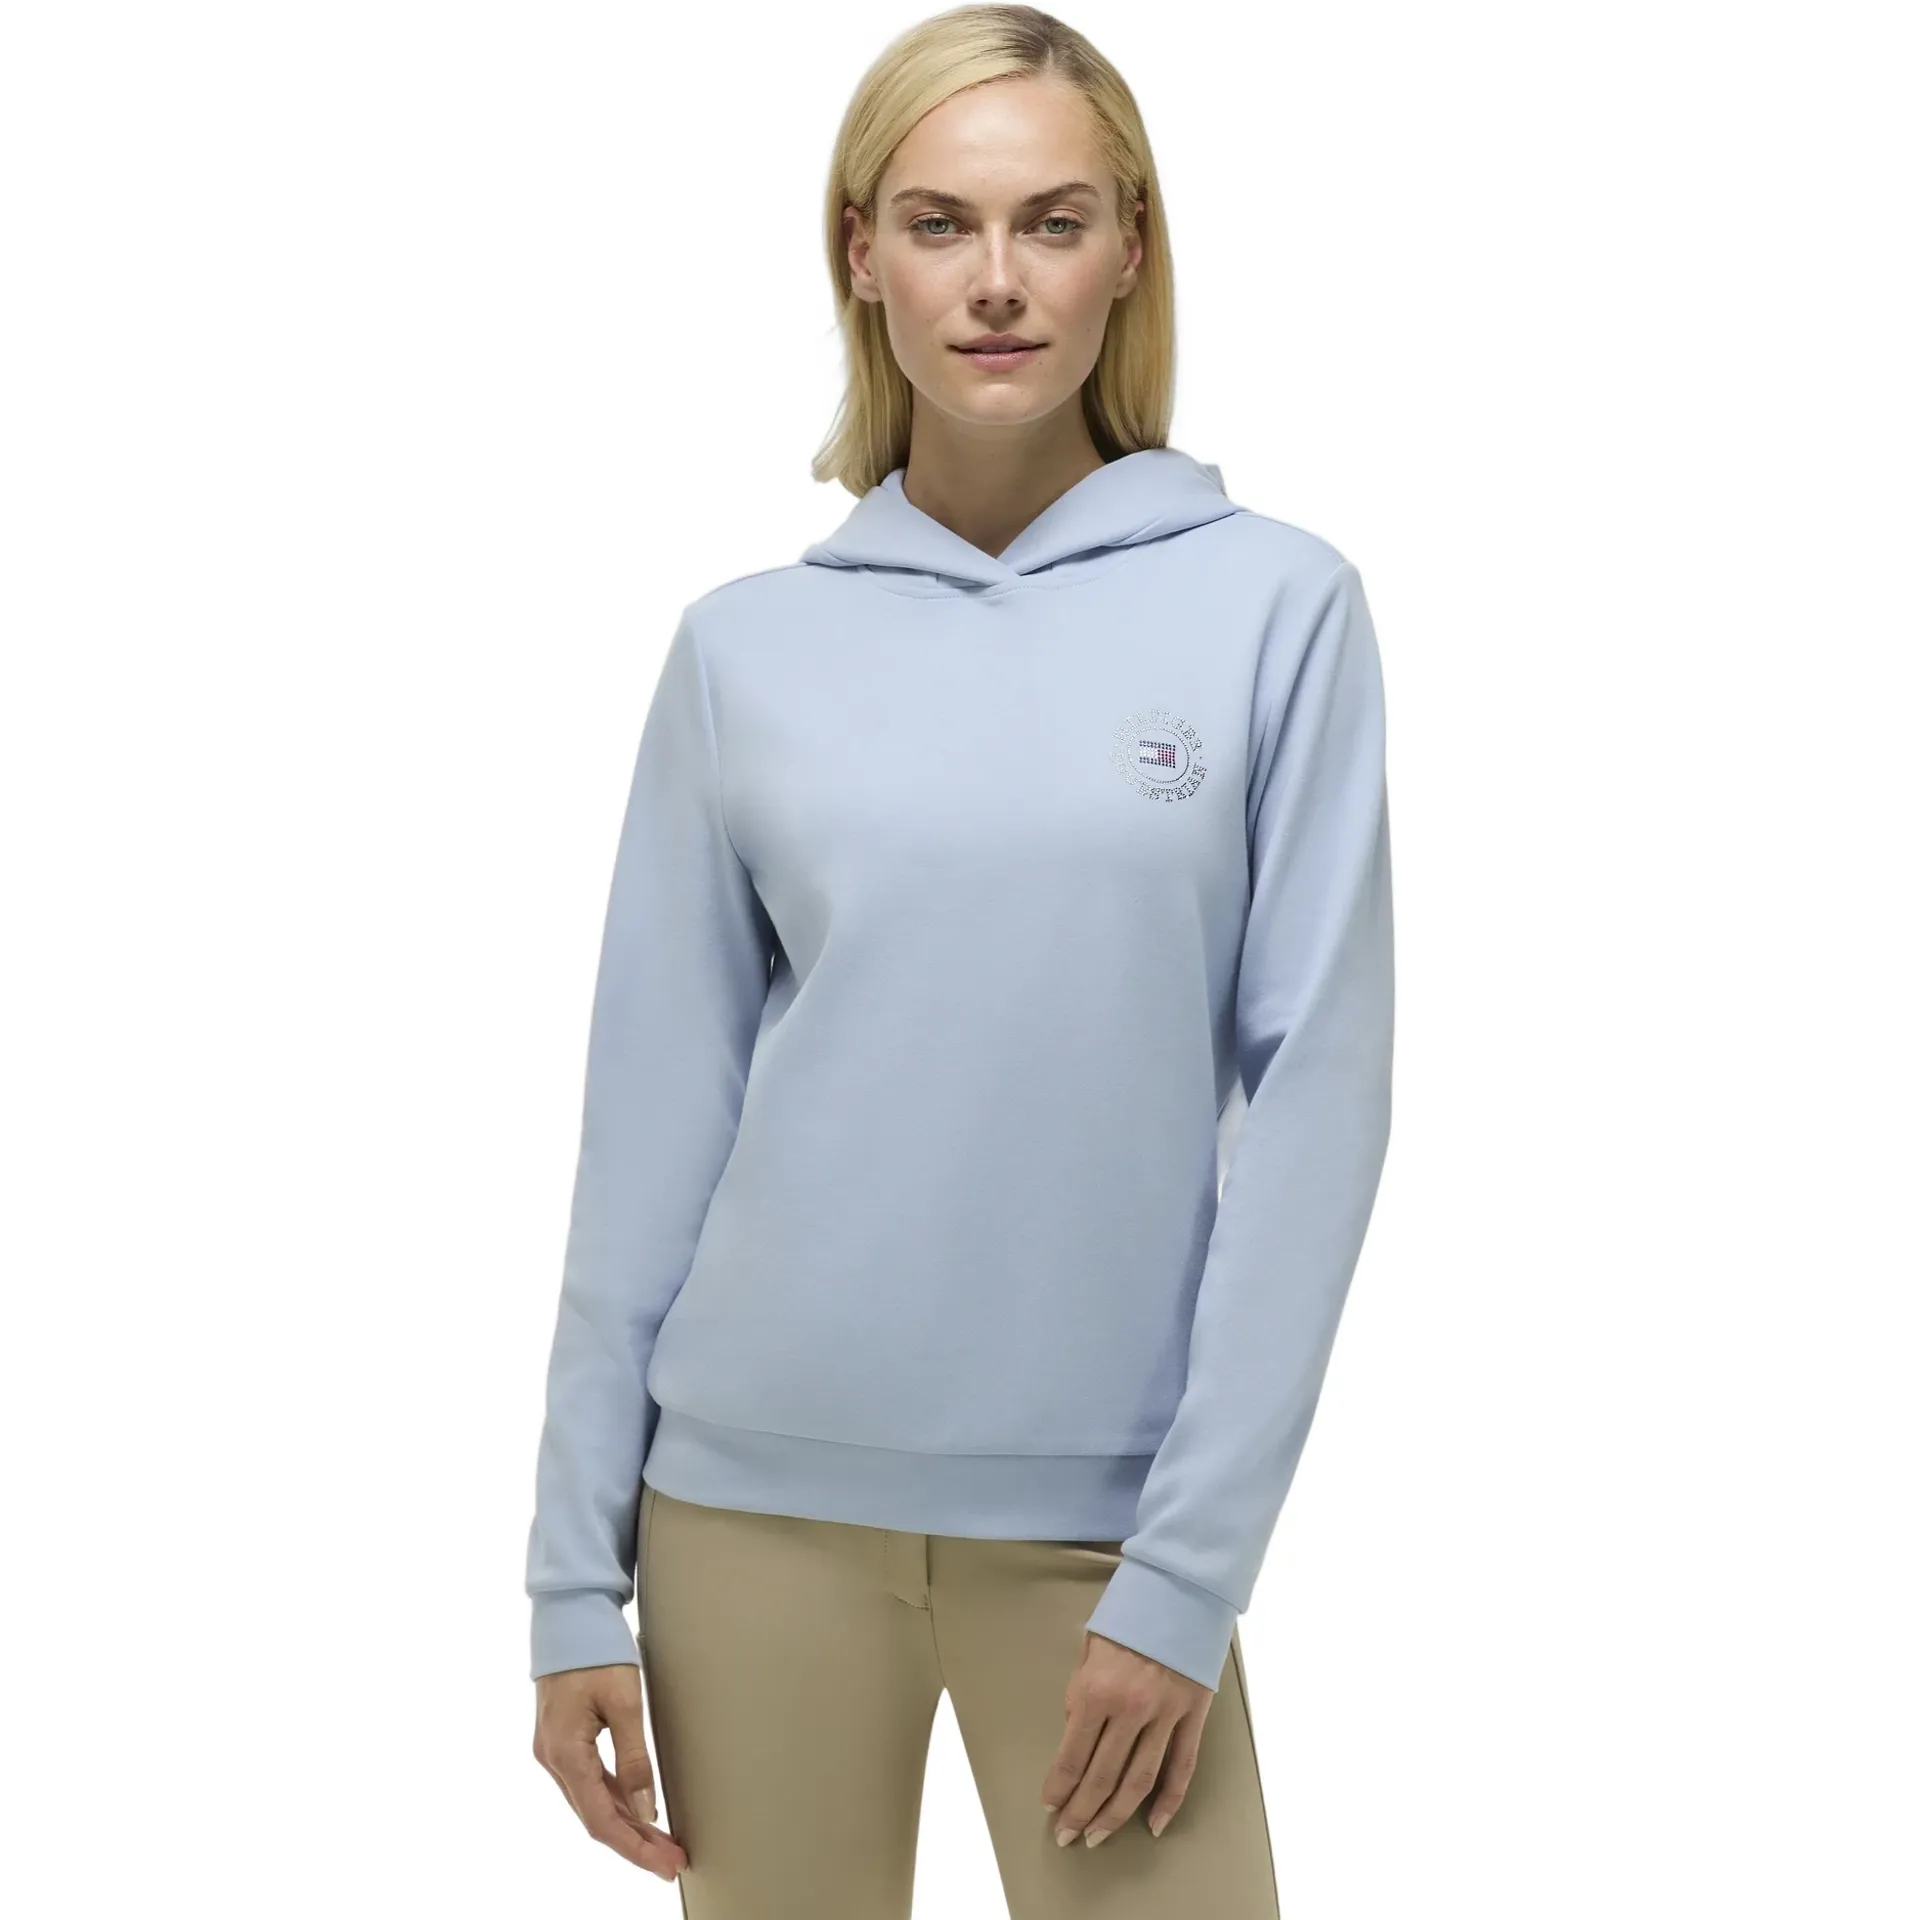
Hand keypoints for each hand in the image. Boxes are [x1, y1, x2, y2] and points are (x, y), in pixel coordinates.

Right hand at [533, 1663, 688, 1879]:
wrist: (570, 1612)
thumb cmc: (597, 1649)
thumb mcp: (624, 1702)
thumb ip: (634, 1759)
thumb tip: (645, 1810)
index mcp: (565, 1753)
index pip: (601, 1820)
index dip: (634, 1848)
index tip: (665, 1864)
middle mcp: (553, 1758)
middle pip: (595, 1817)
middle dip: (635, 1843)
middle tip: (673, 1860)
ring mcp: (554, 1750)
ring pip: (591, 1802)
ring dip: (626, 1825)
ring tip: (662, 1842)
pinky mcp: (562, 1740)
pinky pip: (588, 1782)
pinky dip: (613, 1800)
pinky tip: (637, 1811)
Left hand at [1039, 1631, 1213, 1845]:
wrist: (1179, 1589)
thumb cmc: (1128, 1615)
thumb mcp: (1089, 1648)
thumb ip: (1080, 1693)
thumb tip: (1075, 1736)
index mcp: (1097, 1689)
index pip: (1072, 1755)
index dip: (1059, 1787)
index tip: (1050, 1807)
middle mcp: (1130, 1708)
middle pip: (1102, 1776)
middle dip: (1081, 1811)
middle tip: (1068, 1836)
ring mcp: (1166, 1715)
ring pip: (1139, 1781)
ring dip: (1116, 1814)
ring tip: (1098, 1837)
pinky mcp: (1193, 1715)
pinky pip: (1182, 1767)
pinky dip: (1169, 1801)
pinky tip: (1153, 1825)